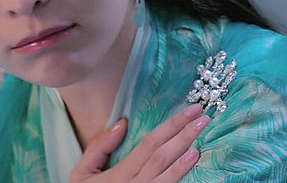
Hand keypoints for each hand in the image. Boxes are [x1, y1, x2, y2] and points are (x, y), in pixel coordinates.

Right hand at [69, 104, 209, 182]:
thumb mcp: (82, 173)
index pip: (150, 143)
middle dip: (185, 135)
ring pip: (169, 176)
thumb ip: (99, 147)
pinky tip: (192, 165)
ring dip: (186, 159)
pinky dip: (180, 178)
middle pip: (164, 156)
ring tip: (200, 141)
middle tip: (204, 118)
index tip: (190, 110)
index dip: (172, 125)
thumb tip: (121, 123)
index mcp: (120, 174)